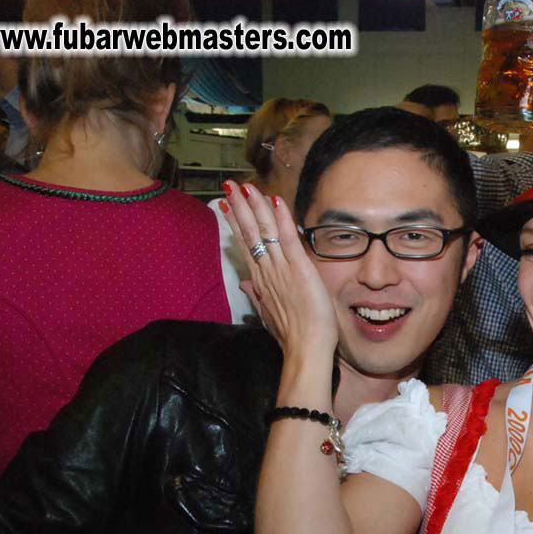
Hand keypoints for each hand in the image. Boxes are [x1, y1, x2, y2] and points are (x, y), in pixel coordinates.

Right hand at [219, 182, 338, 358]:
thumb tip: (244, 284)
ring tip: (245, 187)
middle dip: (239, 207)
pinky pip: (287, 239)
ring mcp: (281, 268)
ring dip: (254, 206)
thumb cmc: (291, 335)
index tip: (226, 206)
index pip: (246, 245)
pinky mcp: (299, 268)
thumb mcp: (269, 314)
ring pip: (264, 231)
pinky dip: (281, 219)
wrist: (306, 347)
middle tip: (229, 186)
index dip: (236, 224)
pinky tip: (275, 201)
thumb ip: (257, 296)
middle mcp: (266, 271)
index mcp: (260, 281)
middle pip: (248, 233)